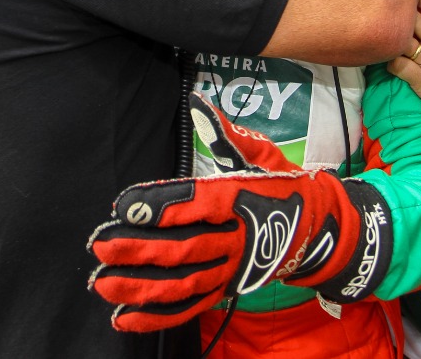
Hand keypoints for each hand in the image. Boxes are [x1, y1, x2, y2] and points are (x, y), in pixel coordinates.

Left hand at [88, 94, 391, 331]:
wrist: (319, 228)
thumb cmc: (284, 184)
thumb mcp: (262, 154)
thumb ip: (227, 133)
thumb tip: (197, 102)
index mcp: (241, 199)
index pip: (196, 203)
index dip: (159, 207)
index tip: (124, 207)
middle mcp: (238, 238)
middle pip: (185, 248)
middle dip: (140, 249)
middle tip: (102, 245)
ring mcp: (233, 268)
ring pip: (184, 283)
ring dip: (142, 286)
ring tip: (105, 283)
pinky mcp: (229, 289)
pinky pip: (192, 307)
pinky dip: (158, 316)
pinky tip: (126, 318)